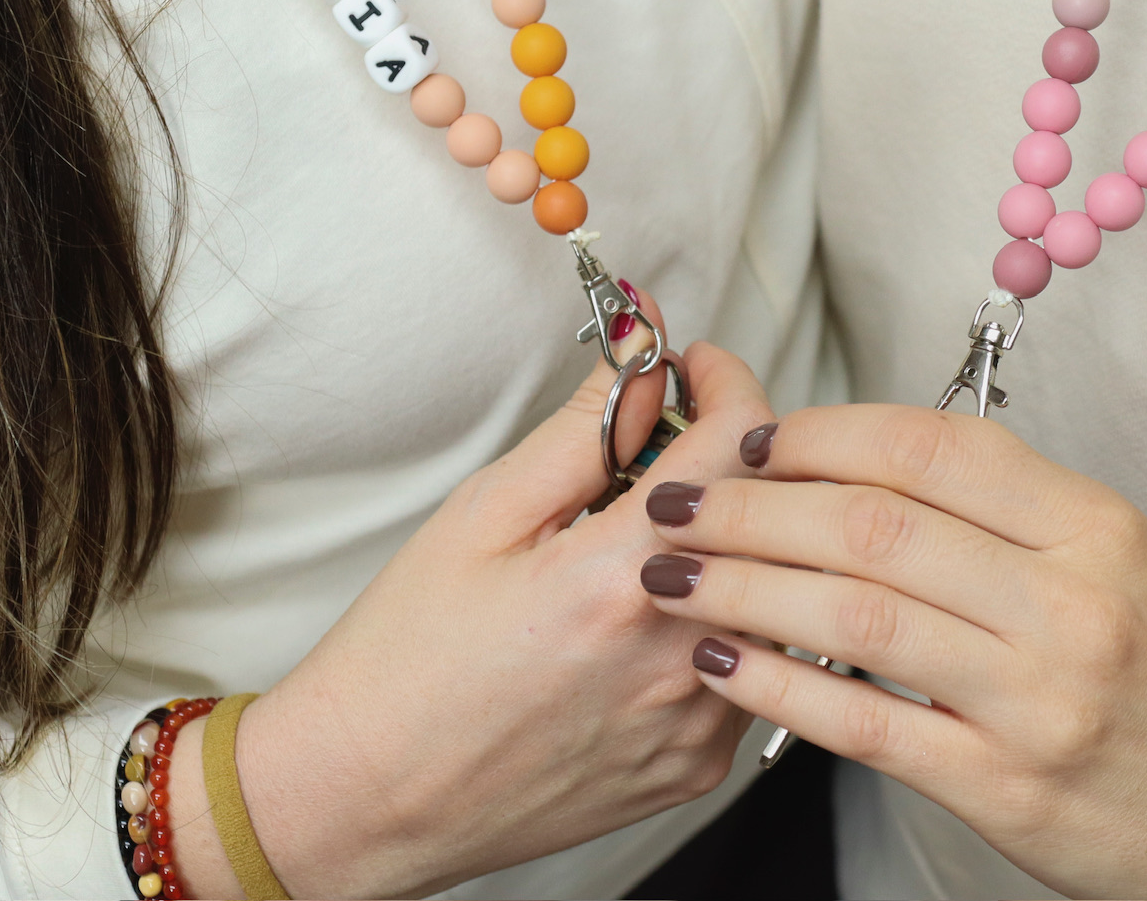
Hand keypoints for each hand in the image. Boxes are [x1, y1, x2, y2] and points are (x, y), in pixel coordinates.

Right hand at [163, 303, 775, 898]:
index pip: (741, 441)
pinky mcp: (701, 765)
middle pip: (776, 511)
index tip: (696, 367)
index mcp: (622, 578)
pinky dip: (713, 623)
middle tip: (674, 441)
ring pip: (771, 592)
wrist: (371, 798)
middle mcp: (679, 654)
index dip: (729, 379)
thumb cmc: (407, 657)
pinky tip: (640, 625)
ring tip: (647, 541)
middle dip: (735, 454)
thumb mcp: (484, 515)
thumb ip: (586, 426)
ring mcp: (700, 719)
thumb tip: (647, 348)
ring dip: (730, 543)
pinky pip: (746, 666)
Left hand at [634, 403, 1146, 899]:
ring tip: (667, 570)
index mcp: (1095, 528)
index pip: (935, 449)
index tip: (752, 435)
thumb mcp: (1122, 560)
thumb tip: (869, 459)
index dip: (825, 433)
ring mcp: (1036, 700)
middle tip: (674, 495)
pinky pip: (864, 723)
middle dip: (752, 503)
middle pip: (876, 524)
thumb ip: (1011, 510)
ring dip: (743, 584)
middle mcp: (1068, 604)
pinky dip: (778, 685)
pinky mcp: (1005, 788)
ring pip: (856, 615)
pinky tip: (719, 660)